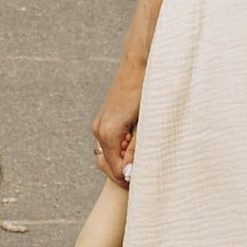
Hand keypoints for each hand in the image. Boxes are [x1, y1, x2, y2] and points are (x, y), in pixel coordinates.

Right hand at [92, 55, 145, 184]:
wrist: (140, 65)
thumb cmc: (148, 93)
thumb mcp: (146, 127)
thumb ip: (136, 151)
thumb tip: (129, 173)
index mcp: (108, 133)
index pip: (116, 170)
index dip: (130, 179)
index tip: (147, 182)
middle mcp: (98, 129)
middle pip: (108, 165)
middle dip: (124, 171)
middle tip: (146, 172)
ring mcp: (99, 124)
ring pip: (107, 154)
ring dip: (123, 159)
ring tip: (142, 154)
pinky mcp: (103, 119)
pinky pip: (108, 143)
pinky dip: (120, 148)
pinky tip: (136, 141)